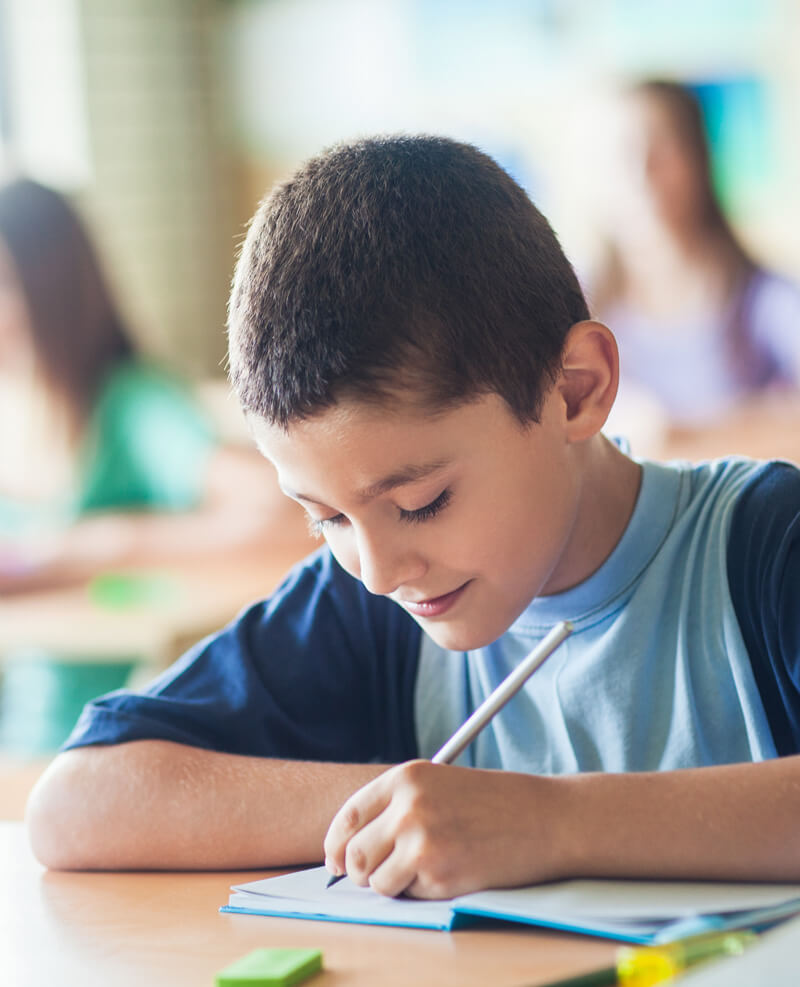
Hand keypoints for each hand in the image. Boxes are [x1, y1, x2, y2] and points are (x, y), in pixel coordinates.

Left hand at [323, 759, 560, 899]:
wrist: (545, 818)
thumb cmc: (495, 803)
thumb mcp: (440, 785)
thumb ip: (397, 807)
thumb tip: (350, 849)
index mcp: (406, 777)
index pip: (348, 817)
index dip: (336, 845)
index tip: (336, 862)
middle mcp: (407, 806)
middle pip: (354, 853)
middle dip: (361, 872)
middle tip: (379, 875)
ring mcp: (421, 840)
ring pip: (376, 880)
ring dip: (394, 883)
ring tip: (428, 868)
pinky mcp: (438, 873)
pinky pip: (408, 894)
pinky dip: (421, 892)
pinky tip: (451, 871)